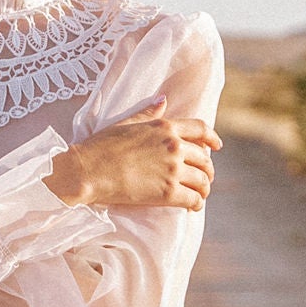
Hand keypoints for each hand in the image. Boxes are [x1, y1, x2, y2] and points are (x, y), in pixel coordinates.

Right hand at [48, 106, 218, 212]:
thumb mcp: (127, 122)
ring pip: (202, 180)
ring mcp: (173, 169)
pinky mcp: (168, 192)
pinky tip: (193, 206)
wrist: (88, 170)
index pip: (201, 129)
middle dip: (207, 169)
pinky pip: (193, 199)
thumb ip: (148, 113)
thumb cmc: (101, 146)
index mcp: (165, 127)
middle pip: (204, 158)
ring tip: (199, 194)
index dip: (213, 138)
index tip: (217, 146)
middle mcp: (174, 146)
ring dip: (204, 188)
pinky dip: (196, 204)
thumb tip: (163, 100)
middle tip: (204, 178)